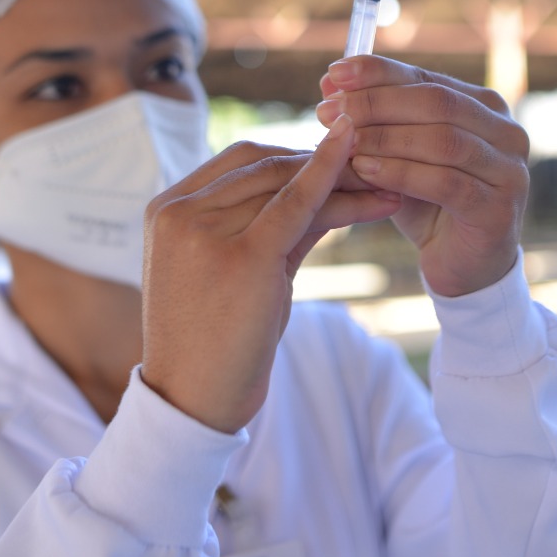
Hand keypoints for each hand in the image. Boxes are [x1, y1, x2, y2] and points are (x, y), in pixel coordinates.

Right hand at [139, 117, 399, 432]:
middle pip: (264, 165)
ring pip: (286, 183)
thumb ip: (273, 226)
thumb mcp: (237, 271)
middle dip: (323, 160)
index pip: (238, 161)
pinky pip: (297, 204)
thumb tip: (328, 185)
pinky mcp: (242, 256)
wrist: (192, 401)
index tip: (340, 160)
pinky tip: (360, 159)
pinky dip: (332, 177)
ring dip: (343, 175)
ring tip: (390, 180)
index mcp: (166, 210)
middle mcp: (179, 213)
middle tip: (376, 166)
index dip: (292, 155)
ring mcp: (204, 231)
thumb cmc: (215, 340)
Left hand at [316, 56, 529, 297]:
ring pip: (443, 140)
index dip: (378, 72)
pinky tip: (365, 170)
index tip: (333, 75)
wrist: (461, 265)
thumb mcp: (395, 157)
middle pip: (436, 101)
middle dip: (376, 103)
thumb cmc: (426, 204)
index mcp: (483, 107)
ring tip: (342, 142)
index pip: (425, 76)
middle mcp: (505, 131)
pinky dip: (401, 173)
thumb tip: (329, 84)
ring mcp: (508, 169)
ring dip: (386, 138)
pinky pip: (446, 183)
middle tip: (328, 112)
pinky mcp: (498, 208)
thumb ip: (372, 121)